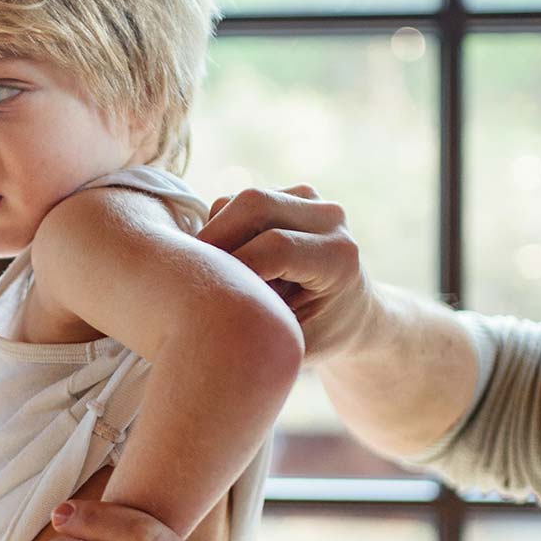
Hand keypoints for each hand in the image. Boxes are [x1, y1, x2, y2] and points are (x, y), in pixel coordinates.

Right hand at [196, 185, 375, 364]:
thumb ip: (260, 327)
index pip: (275, 248)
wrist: (350, 315)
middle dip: (213, 237)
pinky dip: (220, 229)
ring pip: (239, 200)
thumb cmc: (320, 338)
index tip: (208, 299)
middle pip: (254, 204)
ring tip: (216, 276)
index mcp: (338, 257)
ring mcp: (311, 200)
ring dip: (214, 235)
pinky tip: (229, 263)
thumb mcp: (295, 346)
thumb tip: (209, 316)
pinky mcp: (289, 194)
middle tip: (190, 276)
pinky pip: (237, 202)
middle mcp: (329, 218)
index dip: (233, 269)